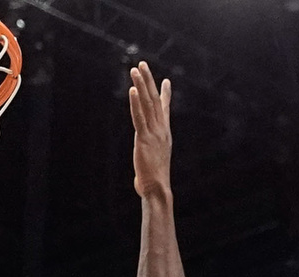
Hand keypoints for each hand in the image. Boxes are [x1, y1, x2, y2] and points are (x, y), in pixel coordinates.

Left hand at [127, 63, 172, 200]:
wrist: (157, 188)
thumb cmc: (154, 180)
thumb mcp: (153, 162)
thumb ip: (148, 158)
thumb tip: (142, 168)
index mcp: (164, 133)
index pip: (164, 110)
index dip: (165, 94)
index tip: (166, 81)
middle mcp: (161, 129)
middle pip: (154, 100)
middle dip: (148, 81)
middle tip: (143, 64)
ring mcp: (153, 132)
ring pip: (147, 103)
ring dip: (141, 85)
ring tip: (135, 69)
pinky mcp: (143, 139)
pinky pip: (139, 117)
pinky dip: (135, 102)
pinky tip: (132, 90)